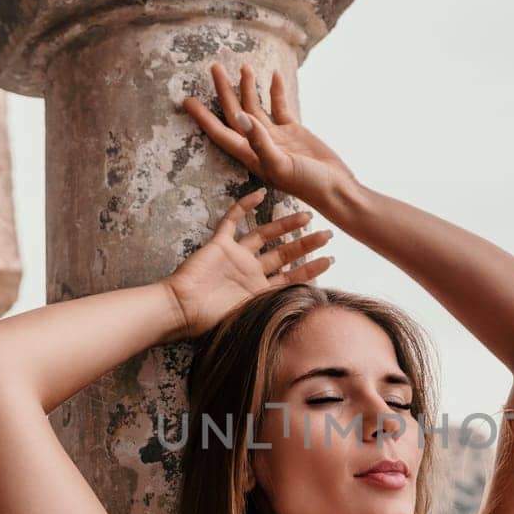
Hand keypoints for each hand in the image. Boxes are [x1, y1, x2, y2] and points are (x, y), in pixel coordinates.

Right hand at [163, 187, 335, 339]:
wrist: (183, 309)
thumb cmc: (212, 320)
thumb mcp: (252, 317)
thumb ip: (275, 308)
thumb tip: (307, 312)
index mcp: (259, 291)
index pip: (292, 277)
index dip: (311, 269)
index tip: (330, 260)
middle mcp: (250, 271)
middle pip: (283, 253)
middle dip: (306, 244)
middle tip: (327, 234)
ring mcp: (235, 256)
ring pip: (264, 234)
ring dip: (285, 225)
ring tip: (307, 215)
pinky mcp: (218, 244)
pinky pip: (231, 221)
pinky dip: (244, 206)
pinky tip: (260, 193)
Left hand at [180, 62, 360, 211]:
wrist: (336, 189)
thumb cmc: (308, 185)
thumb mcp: (281, 165)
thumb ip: (260, 142)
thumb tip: (240, 117)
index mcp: (251, 155)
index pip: (221, 132)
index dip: (203, 117)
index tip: (187, 100)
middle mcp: (259, 145)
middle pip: (235, 113)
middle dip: (224, 91)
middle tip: (214, 68)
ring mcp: (276, 137)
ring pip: (256, 107)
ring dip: (248, 87)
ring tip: (243, 66)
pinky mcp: (293, 131)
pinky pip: (279, 107)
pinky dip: (275, 91)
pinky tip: (273, 75)